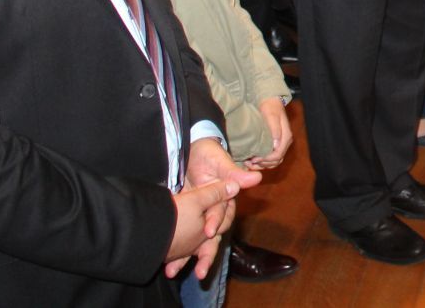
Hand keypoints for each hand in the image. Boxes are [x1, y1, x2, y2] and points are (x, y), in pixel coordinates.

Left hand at [166, 138, 260, 277]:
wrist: (191, 150)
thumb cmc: (209, 154)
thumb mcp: (220, 162)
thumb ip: (235, 173)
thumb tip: (257, 177)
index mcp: (226, 199)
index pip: (222, 214)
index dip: (215, 222)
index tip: (208, 231)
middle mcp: (215, 211)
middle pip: (213, 236)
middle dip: (205, 253)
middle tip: (200, 271)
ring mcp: (201, 217)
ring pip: (197, 242)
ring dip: (188, 258)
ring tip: (175, 272)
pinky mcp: (188, 220)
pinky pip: (184, 238)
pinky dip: (176, 252)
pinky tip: (167, 265)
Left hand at [246, 97, 291, 169]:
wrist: (270, 102)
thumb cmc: (270, 107)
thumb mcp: (271, 115)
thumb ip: (275, 128)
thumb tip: (276, 144)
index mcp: (286, 136)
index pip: (278, 154)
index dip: (265, 159)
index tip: (253, 159)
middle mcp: (285, 142)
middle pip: (276, 161)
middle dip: (263, 164)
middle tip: (249, 162)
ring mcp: (281, 144)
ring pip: (274, 162)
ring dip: (262, 165)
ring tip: (249, 163)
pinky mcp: (276, 145)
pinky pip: (271, 159)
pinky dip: (263, 163)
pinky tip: (253, 161)